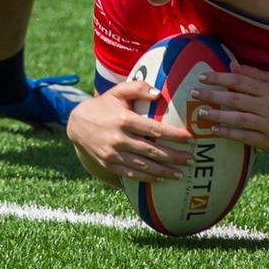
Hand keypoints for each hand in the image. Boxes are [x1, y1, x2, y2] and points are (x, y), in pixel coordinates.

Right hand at [66, 80, 195, 182]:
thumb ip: (138, 89)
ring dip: (163, 171)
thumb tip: (158, 93)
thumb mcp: (118, 92)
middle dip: (174, 157)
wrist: (77, 124)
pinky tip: (160, 179)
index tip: (190, 139)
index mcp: (124, 120)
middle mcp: (119, 139)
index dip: (173, 135)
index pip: (154, 129)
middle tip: (191, 160)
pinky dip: (146, 177)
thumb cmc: (104, 106)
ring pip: (143, 165)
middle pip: (152, 150)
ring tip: (180, 174)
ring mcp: (113, 154)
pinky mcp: (108, 164)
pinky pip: (130, 174)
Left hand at [189, 65, 268, 149]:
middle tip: (194, 93)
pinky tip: (214, 130)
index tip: (202, 77)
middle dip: (213, 96)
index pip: (240, 81)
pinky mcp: (266, 141)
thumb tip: (231, 64)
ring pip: (239, 119)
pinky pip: (244, 137)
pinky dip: (229, 133)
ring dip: (218, 116)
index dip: (220, 78)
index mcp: (268, 89)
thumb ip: (252, 73)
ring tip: (201, 113)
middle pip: (236, 99)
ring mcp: (267, 124)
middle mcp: (268, 106)